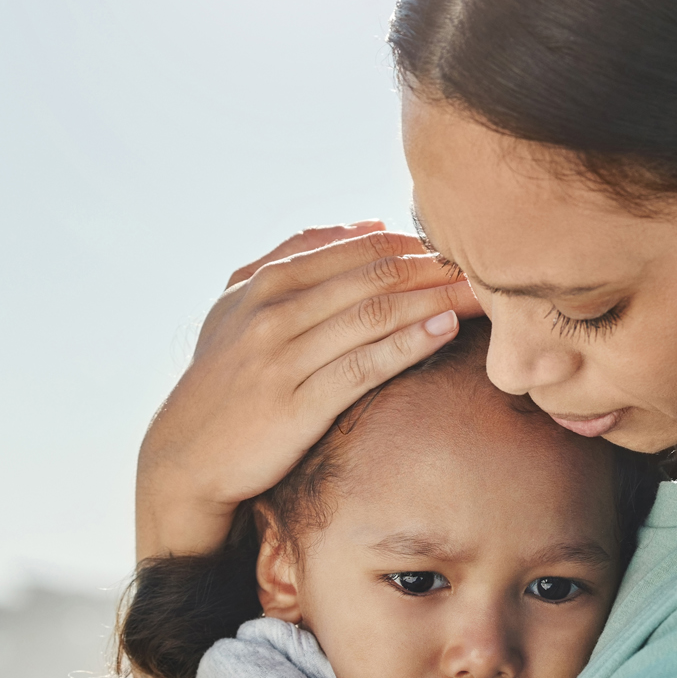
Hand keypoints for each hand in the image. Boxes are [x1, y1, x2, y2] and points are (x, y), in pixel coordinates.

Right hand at [135, 221, 482, 560]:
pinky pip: (363, 366)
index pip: (360, 249)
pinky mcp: (297, 404)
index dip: (418, 245)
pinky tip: (444, 330)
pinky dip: (408, 344)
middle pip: (375, 277)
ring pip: (375, 316)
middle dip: (438, 269)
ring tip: (482, 294)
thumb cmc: (226, 376)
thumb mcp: (242, 304)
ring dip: (436, 301)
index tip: (463, 248)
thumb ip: (298, 257)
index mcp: (268, 281)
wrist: (185, 453)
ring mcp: (284, 357)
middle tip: (490, 265)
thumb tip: (366, 224)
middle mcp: (275, 312)